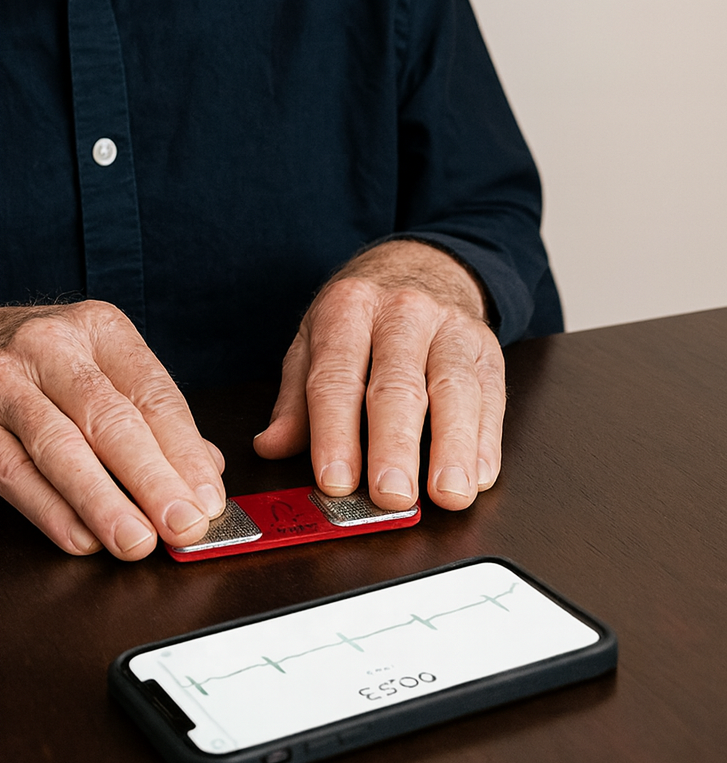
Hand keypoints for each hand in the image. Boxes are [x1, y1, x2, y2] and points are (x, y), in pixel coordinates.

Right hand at [0, 301, 225, 558]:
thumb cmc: (35, 368)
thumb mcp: (96, 369)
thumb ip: (150, 416)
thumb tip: (208, 471)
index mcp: (98, 327)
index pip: (153, 392)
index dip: (186, 451)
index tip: (210, 501)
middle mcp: (50, 343)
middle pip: (110, 417)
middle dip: (153, 479)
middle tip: (184, 526)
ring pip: (60, 446)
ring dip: (103, 502)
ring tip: (136, 543)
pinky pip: (9, 469)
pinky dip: (48, 509)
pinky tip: (79, 538)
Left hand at [254, 242, 504, 510]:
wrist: (423, 267)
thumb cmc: (361, 317)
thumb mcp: (315, 340)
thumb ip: (296, 399)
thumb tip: (271, 446)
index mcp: (349, 309)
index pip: (338, 376)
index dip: (335, 432)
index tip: (335, 481)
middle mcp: (403, 313)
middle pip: (398, 384)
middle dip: (394, 444)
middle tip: (391, 495)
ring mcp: (451, 329)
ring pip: (454, 389)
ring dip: (453, 446)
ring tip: (447, 494)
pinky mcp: (488, 350)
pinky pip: (491, 395)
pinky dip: (487, 440)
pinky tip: (480, 475)